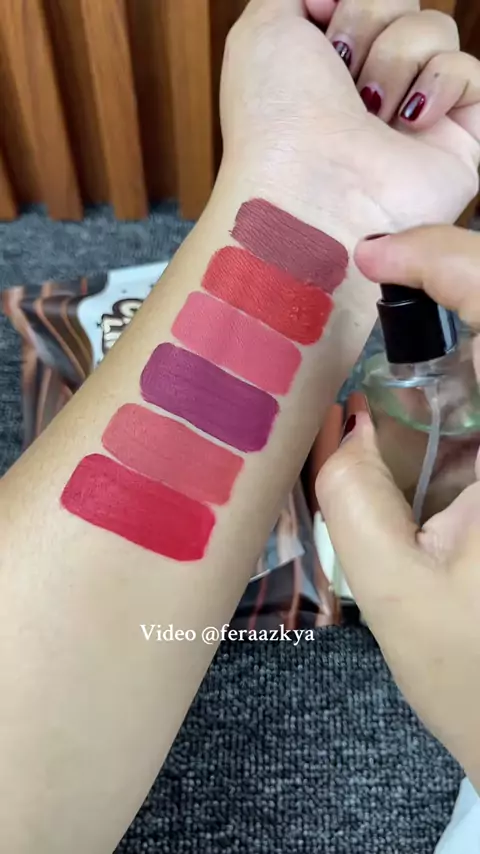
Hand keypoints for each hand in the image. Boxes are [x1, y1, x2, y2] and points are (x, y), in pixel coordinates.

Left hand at [221, 0, 479, 229]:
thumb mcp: (262, 30)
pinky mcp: (456, 141)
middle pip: (401, 2)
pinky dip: (441, 84)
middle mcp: (370, 88)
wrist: (310, 194)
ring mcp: (415, 114)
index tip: (317, 22)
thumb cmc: (277, 122)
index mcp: (325, 65)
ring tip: (369, 110)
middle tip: (341, 68)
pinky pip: (470, 73)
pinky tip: (409, 122)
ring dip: (394, 58)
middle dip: (367, 17)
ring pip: (436, 30)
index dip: (345, 1)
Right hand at [316, 227, 479, 787]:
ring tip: (404, 373)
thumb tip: (338, 422)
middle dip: (451, 288)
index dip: (449, 262)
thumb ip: (350, 497)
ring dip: (454, 347)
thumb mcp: (395, 596)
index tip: (376, 257)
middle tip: (381, 293)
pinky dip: (465, 394)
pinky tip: (429, 432)